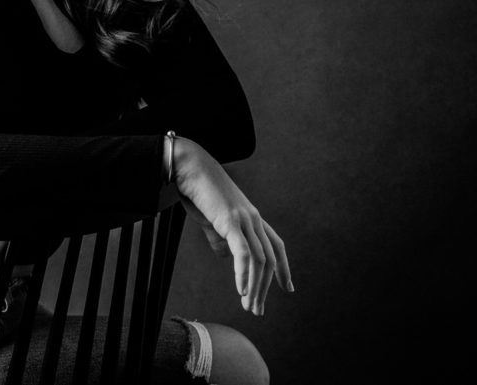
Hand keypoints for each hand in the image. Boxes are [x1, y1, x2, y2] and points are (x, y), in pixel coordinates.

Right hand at [173, 137, 293, 315]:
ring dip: (255, 286)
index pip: (276, 246)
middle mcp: (253, 219)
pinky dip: (244, 273)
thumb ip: (219, 236)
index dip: (284, 268)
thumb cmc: (196, 190)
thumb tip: (224, 255)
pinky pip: (243, 252)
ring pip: (259, 260)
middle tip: (256, 309)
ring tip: (248, 305)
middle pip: (269, 259)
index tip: (287, 288)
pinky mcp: (230, 221)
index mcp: (251, 217)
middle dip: (265, 287)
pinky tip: (241, 289)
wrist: (188, 167)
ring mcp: (244, 219)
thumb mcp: (210, 218)